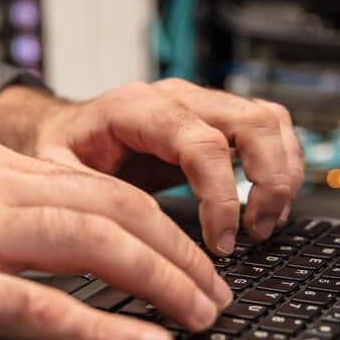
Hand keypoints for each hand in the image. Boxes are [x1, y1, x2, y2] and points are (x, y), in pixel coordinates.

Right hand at [0, 141, 232, 339]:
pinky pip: (44, 306)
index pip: (100, 185)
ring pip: (94, 244)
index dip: (160, 223)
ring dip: (161, 282)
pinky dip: (105, 328)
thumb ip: (0, 218)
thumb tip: (65, 252)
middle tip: (215, 294)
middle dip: (178, 251)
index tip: (190, 259)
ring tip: (199, 318)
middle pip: (114, 207)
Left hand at [8, 79, 303, 255]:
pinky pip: (266, 128)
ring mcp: (198, 104)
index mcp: (134, 108)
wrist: (60, 129)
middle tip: (256, 232)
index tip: (220, 241)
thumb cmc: (60, 150)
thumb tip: (135, 238)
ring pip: (268, 119)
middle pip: (251, 120)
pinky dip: (280, 165)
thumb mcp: (58, 176)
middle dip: (268, 181)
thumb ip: (93, 199)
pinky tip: (267, 205)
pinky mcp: (213, 120)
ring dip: (281, 174)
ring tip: (265, 223)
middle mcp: (175, 97)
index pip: (200, 142)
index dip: (220, 196)